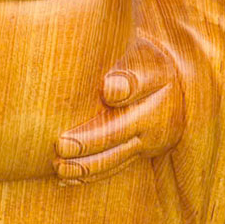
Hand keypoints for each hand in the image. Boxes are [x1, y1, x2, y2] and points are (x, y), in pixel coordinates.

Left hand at [54, 38, 183, 184]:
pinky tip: (67, 178)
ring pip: (118, 155)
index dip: (125, 85)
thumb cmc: (137, 52)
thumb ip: (123, 62)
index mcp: (157, 75)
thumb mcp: (135, 45)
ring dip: (88, 165)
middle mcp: (158, 111)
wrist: (165, 74)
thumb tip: (110, 88)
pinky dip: (91, 174)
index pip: (141, 79)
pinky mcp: (140, 151)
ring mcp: (150, 136)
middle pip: (124, 128)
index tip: (107, 89)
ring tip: (59, 168)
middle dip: (92, 140)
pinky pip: (116, 165)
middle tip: (61, 145)